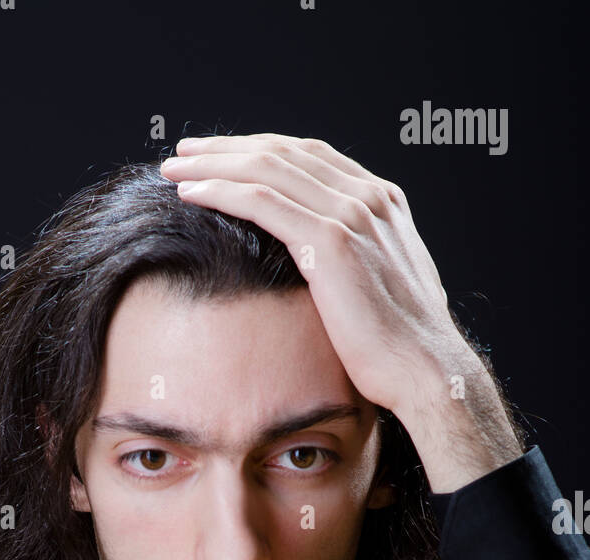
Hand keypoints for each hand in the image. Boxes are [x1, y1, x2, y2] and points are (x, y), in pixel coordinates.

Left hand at [161, 133, 521, 487]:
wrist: (426, 372)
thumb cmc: (402, 348)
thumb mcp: (383, 290)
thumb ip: (360, 264)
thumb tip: (334, 275)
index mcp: (381, 202)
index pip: (308, 157)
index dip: (258, 150)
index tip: (220, 156)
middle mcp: (368, 197)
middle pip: (283, 153)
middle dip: (228, 149)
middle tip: (185, 151)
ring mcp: (352, 214)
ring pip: (267, 169)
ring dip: (214, 164)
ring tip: (173, 168)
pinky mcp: (331, 243)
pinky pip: (262, 202)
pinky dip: (221, 191)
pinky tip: (189, 193)